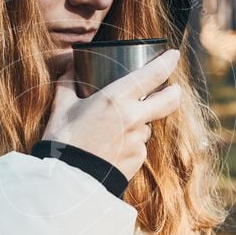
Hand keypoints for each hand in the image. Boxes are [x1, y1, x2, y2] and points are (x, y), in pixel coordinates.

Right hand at [41, 49, 182, 181]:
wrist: (66, 179)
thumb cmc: (62, 141)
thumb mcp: (61, 107)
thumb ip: (68, 82)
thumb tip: (70, 65)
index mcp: (115, 99)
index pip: (152, 74)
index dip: (167, 62)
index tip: (173, 55)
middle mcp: (133, 118)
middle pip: (169, 99)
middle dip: (174, 91)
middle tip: (173, 88)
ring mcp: (138, 140)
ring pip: (147, 126)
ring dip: (139, 124)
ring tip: (114, 130)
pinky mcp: (137, 159)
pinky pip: (139, 146)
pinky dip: (130, 143)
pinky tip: (111, 148)